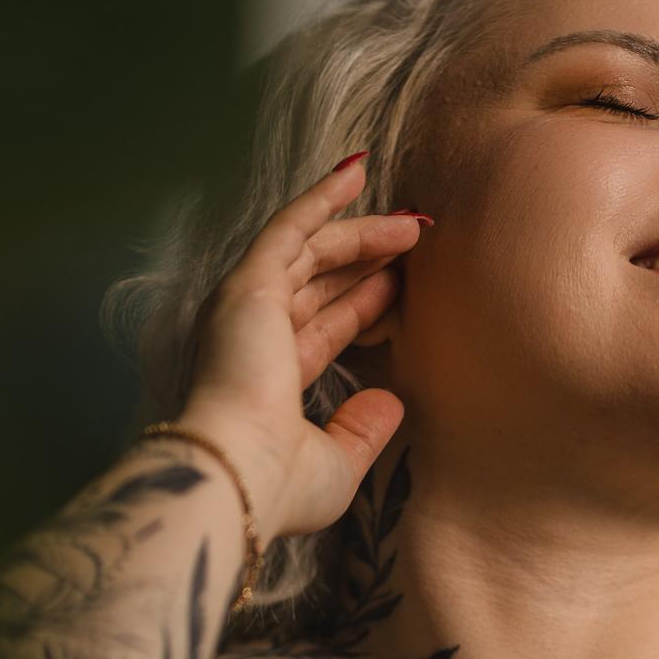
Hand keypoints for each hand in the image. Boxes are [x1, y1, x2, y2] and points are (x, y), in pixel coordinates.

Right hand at [181, 155, 428, 539]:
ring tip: (413, 220)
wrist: (241, 473)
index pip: (323, 328)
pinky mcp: (251, 284)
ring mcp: (249, 307)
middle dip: (367, 259)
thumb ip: (362, 430)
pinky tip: (356, 174)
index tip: (402, 285)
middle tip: (417, 241)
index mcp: (271, 381)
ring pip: (311, 250)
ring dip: (361, 230)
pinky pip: (290, 227)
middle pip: (319, 282)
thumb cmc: (281, 484)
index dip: (363, 303)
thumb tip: (391, 401)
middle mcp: (254, 338)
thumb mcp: (338, 463)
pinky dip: (321, 199)